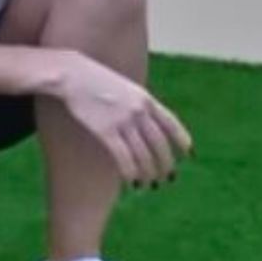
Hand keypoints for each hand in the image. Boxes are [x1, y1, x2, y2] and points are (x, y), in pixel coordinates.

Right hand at [56, 52, 193, 186]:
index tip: (189, 154)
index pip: (170, 122)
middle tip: (167, 179)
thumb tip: (144, 124)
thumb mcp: (124, 88)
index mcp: (145, 98)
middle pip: (159, 144)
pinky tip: (131, 182)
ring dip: (149, 173)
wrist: (72, 74)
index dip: (182, 139)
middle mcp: (139, 111)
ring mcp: (123, 121)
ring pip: (143, 155)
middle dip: (165, 164)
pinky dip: (130, 173)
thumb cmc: (94, 80)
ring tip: (150, 185)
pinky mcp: (106, 131)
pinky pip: (124, 157)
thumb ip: (136, 104)